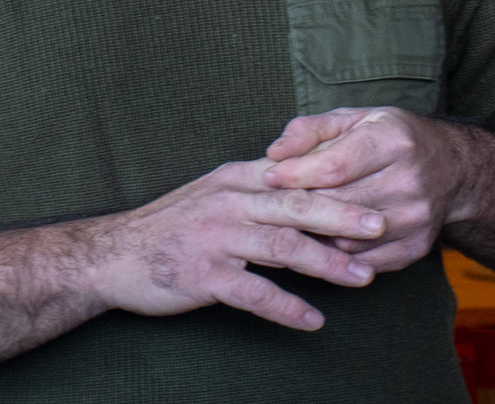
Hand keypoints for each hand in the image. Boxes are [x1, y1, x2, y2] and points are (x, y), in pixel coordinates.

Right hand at [83, 156, 386, 330]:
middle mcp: (229, 202)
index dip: (337, 182)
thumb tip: (307, 189)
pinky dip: (286, 307)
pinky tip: (313, 320)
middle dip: (343, 213)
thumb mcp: (214, 191)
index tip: (375, 187)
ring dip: (326, 262)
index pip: (295, 175)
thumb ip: (258, 188)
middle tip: (382, 223)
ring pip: (282, 246)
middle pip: (296, 204)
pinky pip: (254, 293)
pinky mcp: (203, 275)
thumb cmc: (171, 225)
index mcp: (236, 177)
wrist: (112, 254)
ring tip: (362, 277)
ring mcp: (215, 238)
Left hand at [258, 107, 481, 272]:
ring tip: (295, 224)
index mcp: (392, 141)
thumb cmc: (389, 137)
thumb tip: (274, 154)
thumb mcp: (352, 119)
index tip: (268, 177)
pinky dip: (338, 256)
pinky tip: (323, 241)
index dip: (296, 174)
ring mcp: (416, 219)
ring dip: (316, 235)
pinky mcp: (416, 247)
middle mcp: (409, 181)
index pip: (334, 166)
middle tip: (273, 205)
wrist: (450, 168)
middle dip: (301, 207)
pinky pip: (363, 262)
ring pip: (348, 238)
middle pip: (339, 205)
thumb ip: (309, 130)